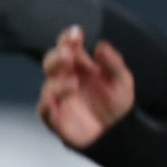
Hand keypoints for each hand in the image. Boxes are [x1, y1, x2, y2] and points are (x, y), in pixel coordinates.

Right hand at [37, 27, 134, 147]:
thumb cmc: (116, 103)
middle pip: (52, 62)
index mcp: (80, 65)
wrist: (118, 132)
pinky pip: (45, 110)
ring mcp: (58, 98)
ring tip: (73, 82)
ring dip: (58, 81)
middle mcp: (65, 78)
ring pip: (49, 85)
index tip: (76, 33)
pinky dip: (48, 103)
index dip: (68, 39)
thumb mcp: (121, 80)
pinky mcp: (55, 118)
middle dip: (58, 56)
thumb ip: (113, 63)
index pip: (68, 47)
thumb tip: (101, 46)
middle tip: (68, 54)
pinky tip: (57, 100)